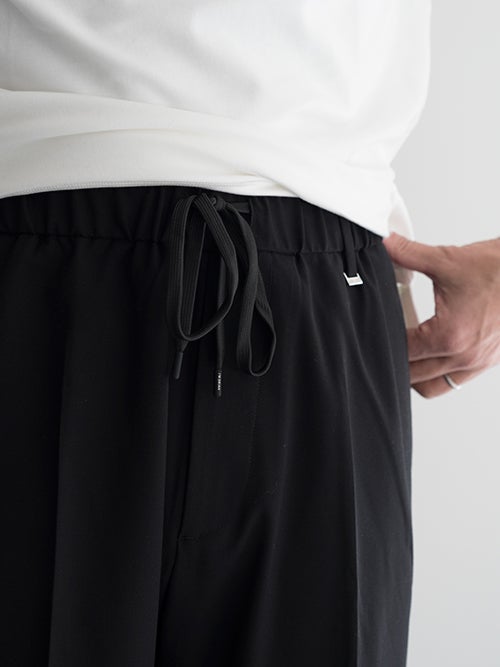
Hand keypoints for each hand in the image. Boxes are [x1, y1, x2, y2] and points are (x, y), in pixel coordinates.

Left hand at [382, 232, 499, 397]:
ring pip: (432, 386)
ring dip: (415, 374)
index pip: (402, 351)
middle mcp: (464, 356)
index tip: (375, 327)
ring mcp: (478, 363)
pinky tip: (431, 351)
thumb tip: (386, 244)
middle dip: (394, 358)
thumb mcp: (448, 259)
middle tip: (384, 338)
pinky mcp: (488, 362)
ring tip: (406, 351)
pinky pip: (454, 381)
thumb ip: (409, 254)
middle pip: (412, 376)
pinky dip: (438, 373)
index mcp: (450, 336)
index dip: (382, 340)